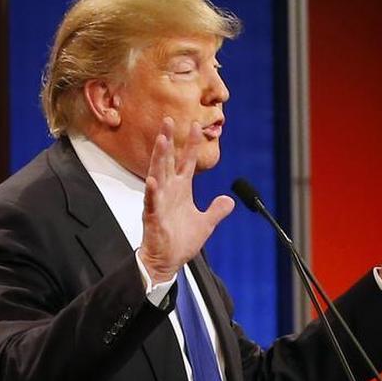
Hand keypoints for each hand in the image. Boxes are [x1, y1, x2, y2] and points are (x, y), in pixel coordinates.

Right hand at [138, 118, 234, 283]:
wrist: (167, 261)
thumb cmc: (180, 242)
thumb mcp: (206, 224)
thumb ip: (217, 210)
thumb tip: (229, 201)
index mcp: (181, 190)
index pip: (187, 161)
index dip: (191, 144)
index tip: (195, 125)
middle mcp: (169, 191)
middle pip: (168, 160)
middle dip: (168, 140)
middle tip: (168, 120)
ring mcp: (160, 201)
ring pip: (158, 174)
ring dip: (159, 157)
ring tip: (161, 139)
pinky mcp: (153, 216)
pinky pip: (152, 201)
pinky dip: (152, 190)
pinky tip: (153, 180)